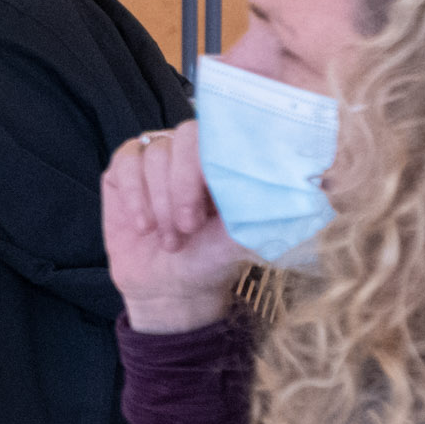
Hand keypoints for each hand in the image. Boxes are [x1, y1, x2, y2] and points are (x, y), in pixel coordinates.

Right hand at [101, 123, 248, 331]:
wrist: (166, 288)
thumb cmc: (207, 260)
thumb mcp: (236, 240)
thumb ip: (256, 212)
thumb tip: (298, 193)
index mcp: (225, 162)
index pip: (221, 135)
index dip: (211, 166)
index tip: (208, 209)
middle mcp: (192, 152)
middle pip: (185, 139)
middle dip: (182, 186)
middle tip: (188, 228)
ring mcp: (158, 156)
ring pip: (154, 155)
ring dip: (160, 203)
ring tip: (170, 240)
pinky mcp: (126, 168)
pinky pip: (126, 162)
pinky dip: (134, 196)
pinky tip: (143, 226)